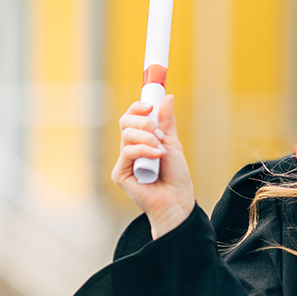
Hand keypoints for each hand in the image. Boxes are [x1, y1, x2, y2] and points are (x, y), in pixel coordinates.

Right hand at [111, 95, 194, 238]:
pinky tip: (157, 156)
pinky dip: (143, 151)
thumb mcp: (173, 143)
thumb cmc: (176, 175)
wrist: (177, 198)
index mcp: (141, 140)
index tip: (150, 106)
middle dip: (144, 122)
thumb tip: (168, 97)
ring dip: (147, 138)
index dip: (138, 108)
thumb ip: (166, 122)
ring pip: (127, 136)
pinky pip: (127, 152)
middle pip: (125, 122)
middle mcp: (130, 149)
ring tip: (161, 150)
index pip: (131, 117)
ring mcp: (124, 161)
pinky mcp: (119, 173)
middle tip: (158, 133)